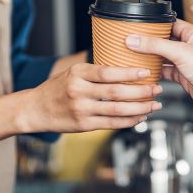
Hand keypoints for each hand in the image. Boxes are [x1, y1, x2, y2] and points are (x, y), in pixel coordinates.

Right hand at [22, 63, 161, 132]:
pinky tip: (140, 117)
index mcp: (77, 73)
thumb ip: (95, 72)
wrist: (35, 109)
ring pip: (117, 110)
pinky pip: (111, 124)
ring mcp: (81, 110)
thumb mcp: (72, 72)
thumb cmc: (57, 89)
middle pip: (116, 92)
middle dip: (141, 91)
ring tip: (154, 105)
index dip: (129, 73)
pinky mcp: (83, 125)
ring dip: (140, 108)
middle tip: (157, 88)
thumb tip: (125, 66)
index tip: (146, 72)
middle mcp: (79, 91)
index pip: (108, 72)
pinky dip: (129, 121)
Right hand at [125, 20, 192, 113]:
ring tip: (135, 54)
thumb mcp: (180, 52)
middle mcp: (191, 46)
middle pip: (166, 40)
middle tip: (134, 40)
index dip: (156, 24)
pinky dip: (156, 71)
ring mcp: (187, 62)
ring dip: (152, 56)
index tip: (140, 25)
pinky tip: (146, 71)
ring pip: (165, 56)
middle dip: (151, 41)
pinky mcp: (184, 76)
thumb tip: (135, 39)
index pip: (171, 23)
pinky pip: (166, 71)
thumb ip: (155, 45)